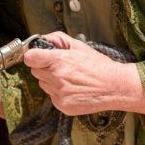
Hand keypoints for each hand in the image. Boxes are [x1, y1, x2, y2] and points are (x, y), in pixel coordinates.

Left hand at [23, 31, 144, 115]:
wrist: (114, 87)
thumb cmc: (98, 65)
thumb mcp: (79, 45)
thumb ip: (58, 39)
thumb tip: (42, 39)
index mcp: (59, 61)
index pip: (30, 58)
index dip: (34, 56)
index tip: (38, 56)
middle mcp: (57, 78)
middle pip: (35, 72)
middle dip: (43, 68)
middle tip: (59, 67)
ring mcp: (59, 94)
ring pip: (43, 84)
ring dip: (50, 81)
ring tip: (68, 78)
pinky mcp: (63, 106)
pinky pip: (51, 96)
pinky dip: (58, 92)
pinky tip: (72, 88)